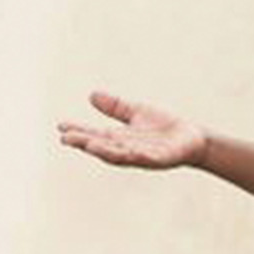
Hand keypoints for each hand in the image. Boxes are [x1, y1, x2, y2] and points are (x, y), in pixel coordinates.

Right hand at [57, 90, 206, 169]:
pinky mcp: (160, 158)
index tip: (60, 126)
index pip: (94, 134)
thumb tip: (92, 94)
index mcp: (119, 138)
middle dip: (84, 143)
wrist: (192, 139)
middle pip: (102, 146)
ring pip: (120, 154)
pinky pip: (146, 158)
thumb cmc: (163, 128)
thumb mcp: (136, 112)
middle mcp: (127, 149)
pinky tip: (127, 151)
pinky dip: (136, 155)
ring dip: (104, 151)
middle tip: (65, 138)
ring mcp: (142, 155)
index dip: (78, 131)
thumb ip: (116, 106)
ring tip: (88, 145)